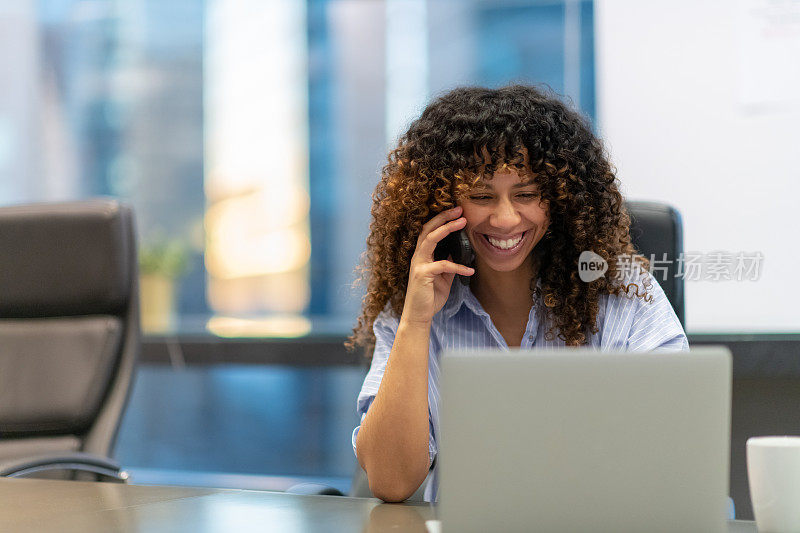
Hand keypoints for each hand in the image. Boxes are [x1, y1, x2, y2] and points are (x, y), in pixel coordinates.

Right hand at [402, 206, 474, 325]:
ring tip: (463, 222)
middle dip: (443, 217)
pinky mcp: (422, 274)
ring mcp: (418, 264)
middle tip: (459, 209)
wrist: (419, 315)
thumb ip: (448, 264)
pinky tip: (470, 270)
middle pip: (428, 229)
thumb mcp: (443, 277)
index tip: (457, 212)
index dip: (442, 220)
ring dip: (447, 228)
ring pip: (431, 239)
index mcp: (422, 255)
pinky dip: (458, 266)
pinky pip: (443, 265)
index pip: (430, 231)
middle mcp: (418, 256)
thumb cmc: (429, 296)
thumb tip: (456, 252)